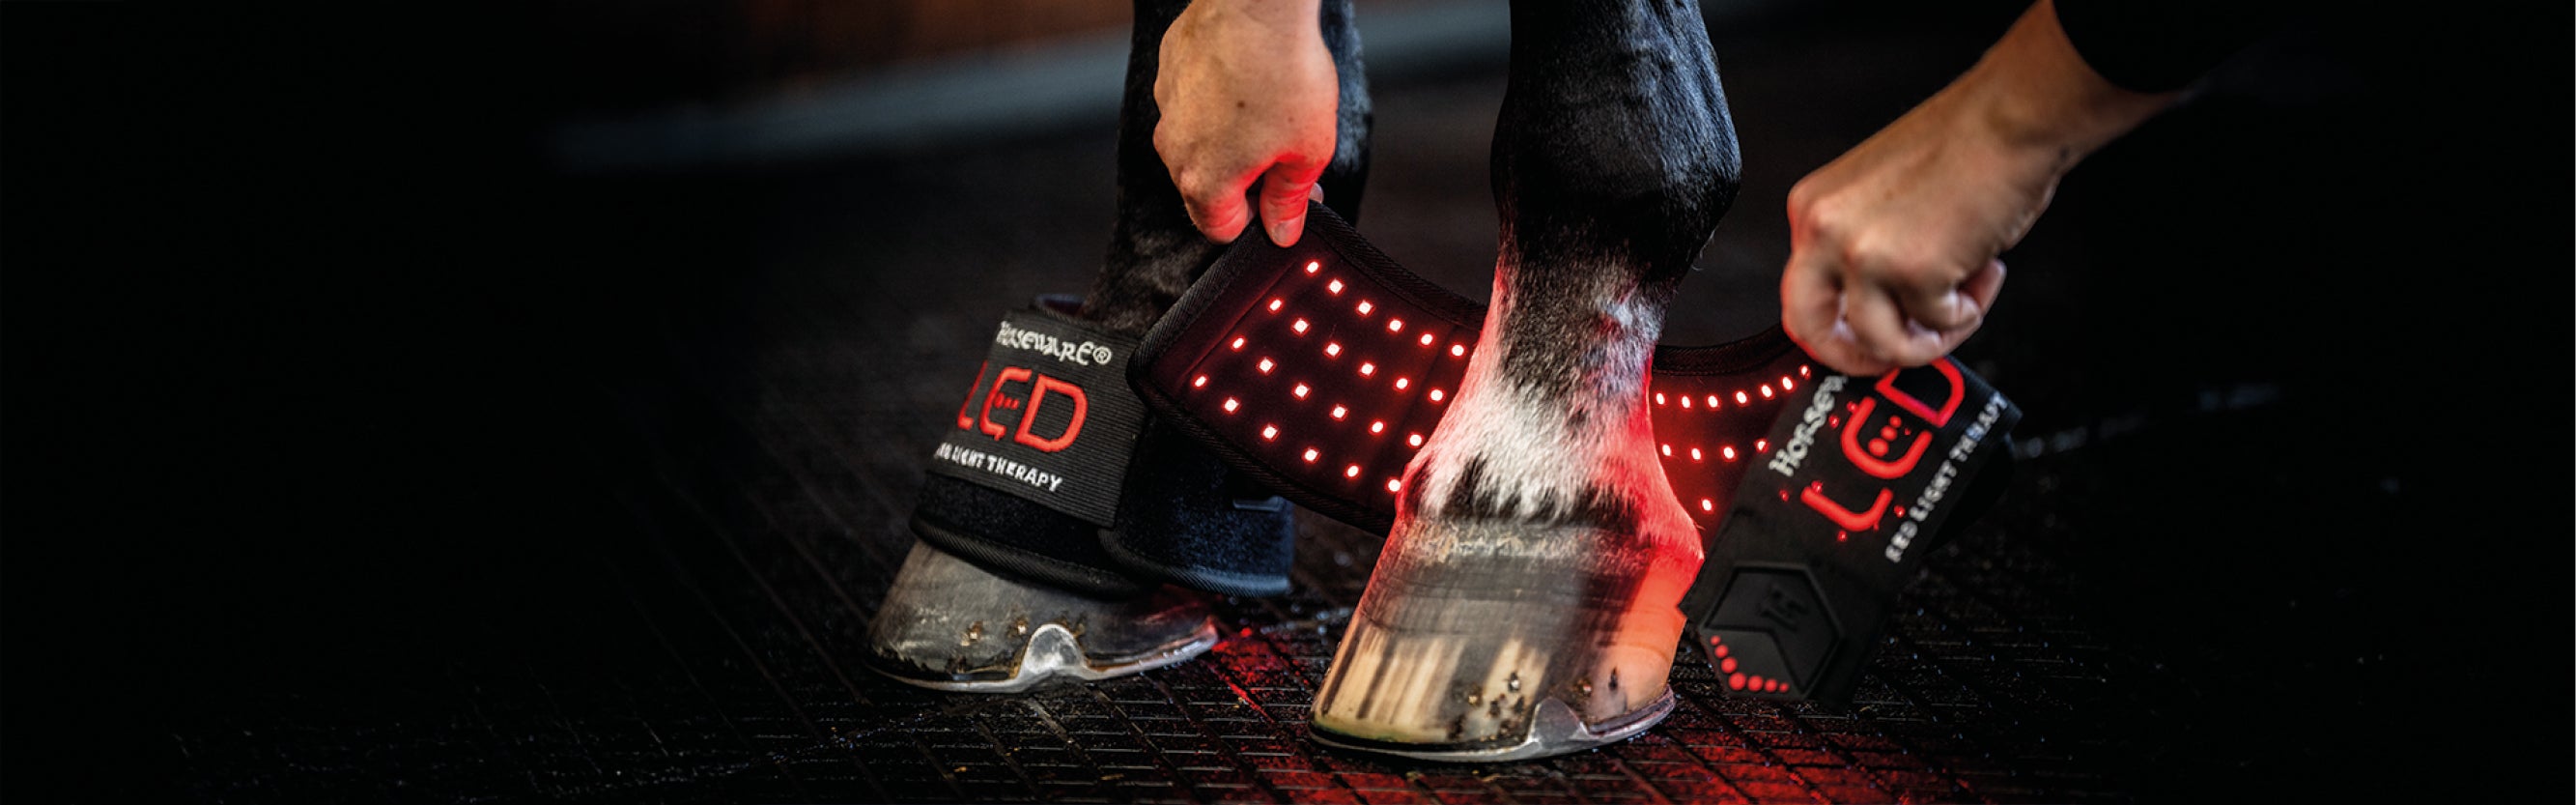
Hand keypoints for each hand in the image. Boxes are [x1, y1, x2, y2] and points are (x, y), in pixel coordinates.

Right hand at [1153, 0, 1336, 246]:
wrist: (1256, 4)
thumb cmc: (1284, 74)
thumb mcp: (1309, 150)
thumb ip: (1290, 198)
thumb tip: (1283, 229)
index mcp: (1204, 182)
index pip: (1221, 230)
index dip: (1259, 220)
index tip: (1284, 196)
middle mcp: (1174, 151)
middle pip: (1207, 187)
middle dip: (1246, 179)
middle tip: (1286, 152)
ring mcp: (1166, 108)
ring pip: (1198, 142)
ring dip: (1230, 139)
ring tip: (1271, 108)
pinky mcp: (1168, 71)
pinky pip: (1192, 101)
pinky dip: (1218, 100)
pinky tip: (1250, 81)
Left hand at [1777, 88, 2038, 375]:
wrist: (2012, 117)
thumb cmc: (1964, 147)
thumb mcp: (1878, 199)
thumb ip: (1860, 250)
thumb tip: (1872, 311)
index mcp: (1812, 209)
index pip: (1799, 293)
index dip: (1840, 324)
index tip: (1872, 332)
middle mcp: (1823, 229)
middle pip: (1810, 329)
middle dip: (1855, 358)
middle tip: (1900, 351)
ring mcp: (1862, 252)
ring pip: (1878, 341)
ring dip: (1930, 336)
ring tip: (1966, 299)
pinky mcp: (1912, 270)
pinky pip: (1937, 325)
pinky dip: (1969, 311)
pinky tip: (1986, 270)